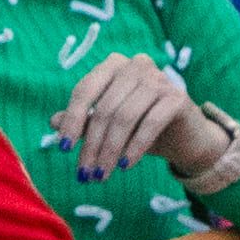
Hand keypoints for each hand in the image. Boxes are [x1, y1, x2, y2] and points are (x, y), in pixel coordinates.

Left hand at [56, 51, 239, 194]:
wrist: (187, 138)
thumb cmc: (142, 128)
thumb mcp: (109, 125)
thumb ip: (84, 120)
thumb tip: (52, 121)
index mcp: (114, 65)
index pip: (85, 91)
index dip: (72, 120)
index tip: (62, 148)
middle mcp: (136, 64)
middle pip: (104, 108)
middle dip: (91, 144)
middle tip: (85, 173)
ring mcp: (159, 78)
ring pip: (124, 117)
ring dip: (110, 150)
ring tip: (102, 174)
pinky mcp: (177, 97)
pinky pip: (149, 124)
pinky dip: (134, 147)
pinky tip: (126, 166)